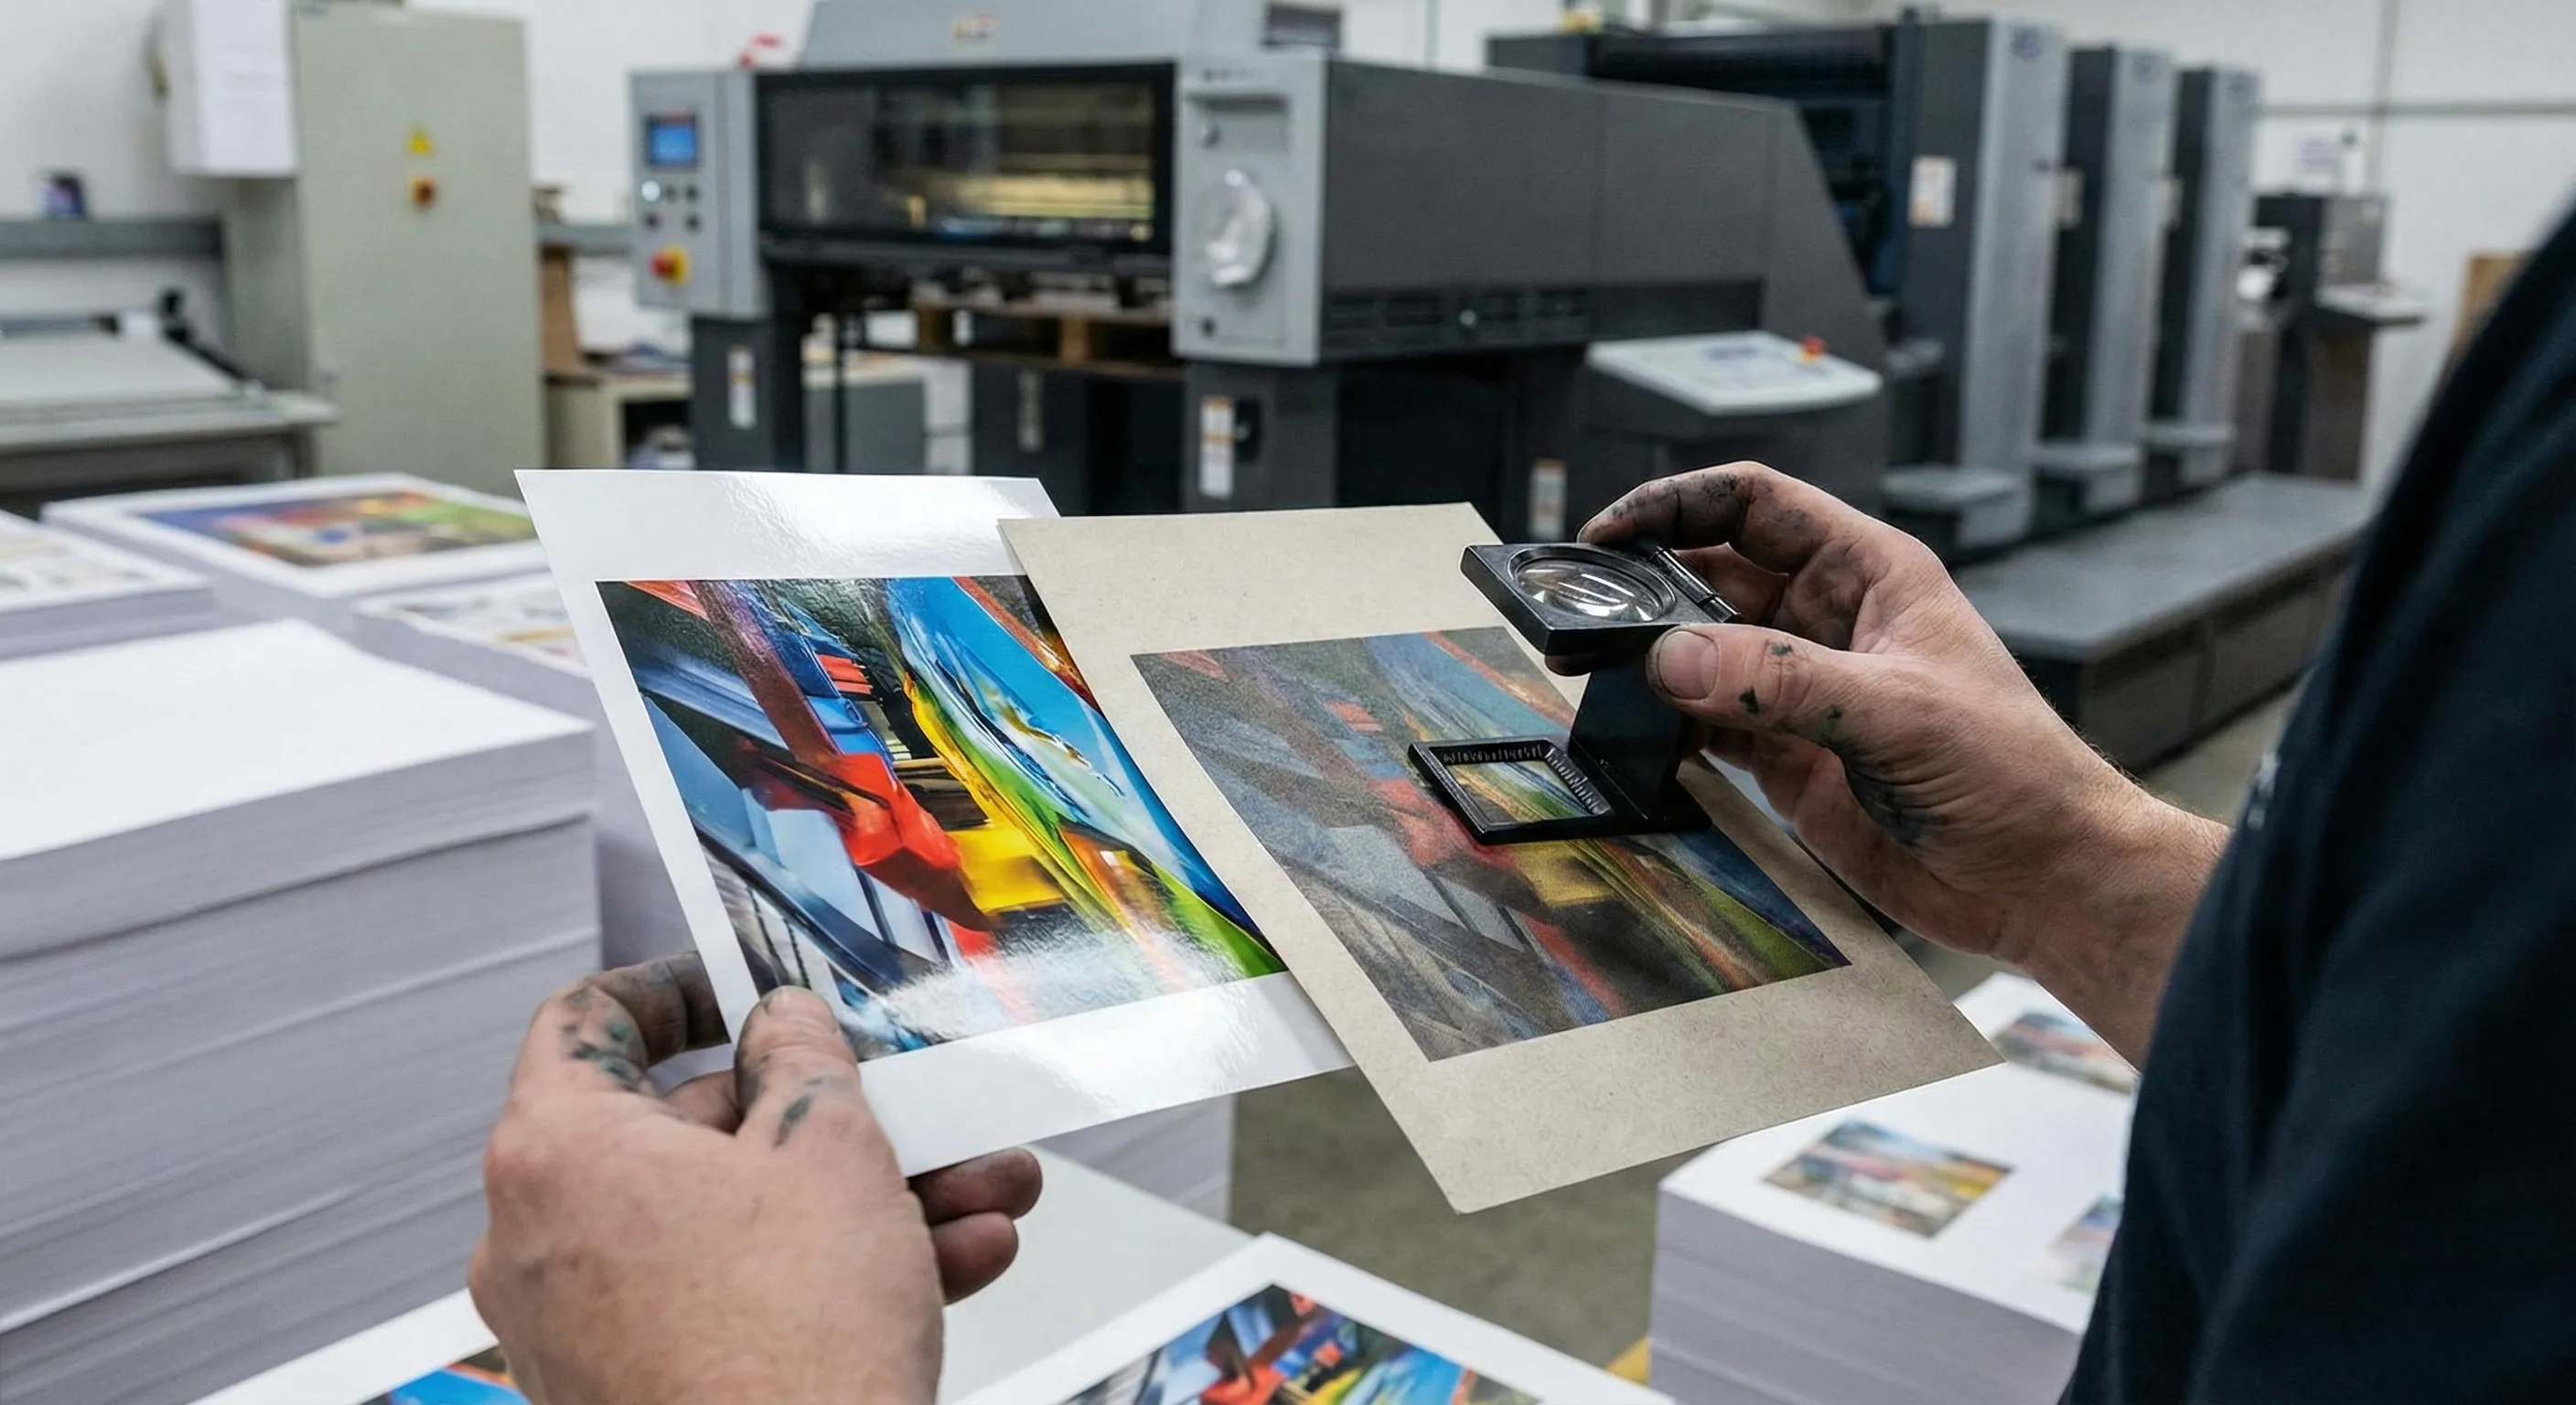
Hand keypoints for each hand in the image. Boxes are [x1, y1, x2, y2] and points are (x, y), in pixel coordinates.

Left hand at [469, 955, 1042, 1404]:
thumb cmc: (785, 1352)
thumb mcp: (829, 1148)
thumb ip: (806, 1058)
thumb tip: (786, 1025)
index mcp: (559, 1152)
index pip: (588, 1021)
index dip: (673, 984)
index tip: (739, 982)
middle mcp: (544, 1239)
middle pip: (692, 1131)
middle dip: (829, 1116)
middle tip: (911, 1105)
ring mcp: (585, 1326)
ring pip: (737, 1222)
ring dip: (864, 1198)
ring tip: (976, 1192)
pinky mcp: (635, 1389)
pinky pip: (737, 1297)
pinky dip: (830, 1274)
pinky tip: (953, 1261)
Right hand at [1579, 465, 2227, 1058]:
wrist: (2042, 877)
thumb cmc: (2013, 772)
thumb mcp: (1896, 710)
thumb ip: (1781, 684)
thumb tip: (1672, 659)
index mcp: (1868, 574)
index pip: (1755, 504)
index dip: (1678, 505)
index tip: (1611, 532)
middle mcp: (1827, 622)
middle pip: (1711, 575)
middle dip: (1646, 587)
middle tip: (1583, 613)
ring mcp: (1803, 692)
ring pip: (1700, 653)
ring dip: (1650, 661)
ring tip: (1596, 674)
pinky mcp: (1787, 758)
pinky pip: (1705, 725)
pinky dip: (1665, 727)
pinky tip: (1639, 735)